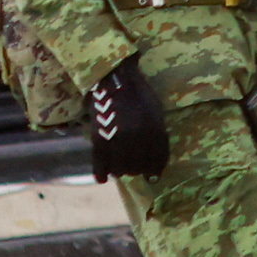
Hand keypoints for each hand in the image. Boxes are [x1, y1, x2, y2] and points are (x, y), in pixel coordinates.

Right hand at [80, 54, 169, 178]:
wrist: (114, 78)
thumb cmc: (138, 93)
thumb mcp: (155, 111)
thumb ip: (157, 133)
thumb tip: (155, 159)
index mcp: (154, 127)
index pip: (158, 157)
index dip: (155, 169)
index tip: (153, 177)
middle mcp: (137, 135)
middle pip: (138, 166)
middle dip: (137, 169)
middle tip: (134, 168)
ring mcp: (117, 137)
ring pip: (120, 167)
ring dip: (121, 170)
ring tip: (120, 168)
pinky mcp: (99, 137)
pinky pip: (100, 162)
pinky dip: (101, 173)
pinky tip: (103, 179)